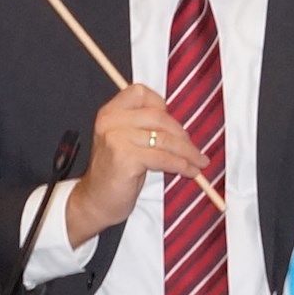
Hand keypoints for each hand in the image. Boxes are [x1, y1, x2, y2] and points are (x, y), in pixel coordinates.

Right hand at [66, 80, 208, 238]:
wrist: (96, 201)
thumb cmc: (115, 172)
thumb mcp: (126, 141)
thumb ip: (144, 127)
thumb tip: (181, 128)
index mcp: (110, 112)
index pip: (141, 93)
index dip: (162, 106)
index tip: (175, 124)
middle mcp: (110, 121)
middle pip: (158, 117)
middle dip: (182, 135)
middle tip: (194, 150)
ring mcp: (116, 138)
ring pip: (164, 139)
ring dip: (187, 152)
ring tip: (197, 162)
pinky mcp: (125, 158)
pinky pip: (163, 158)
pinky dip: (181, 165)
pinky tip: (189, 171)